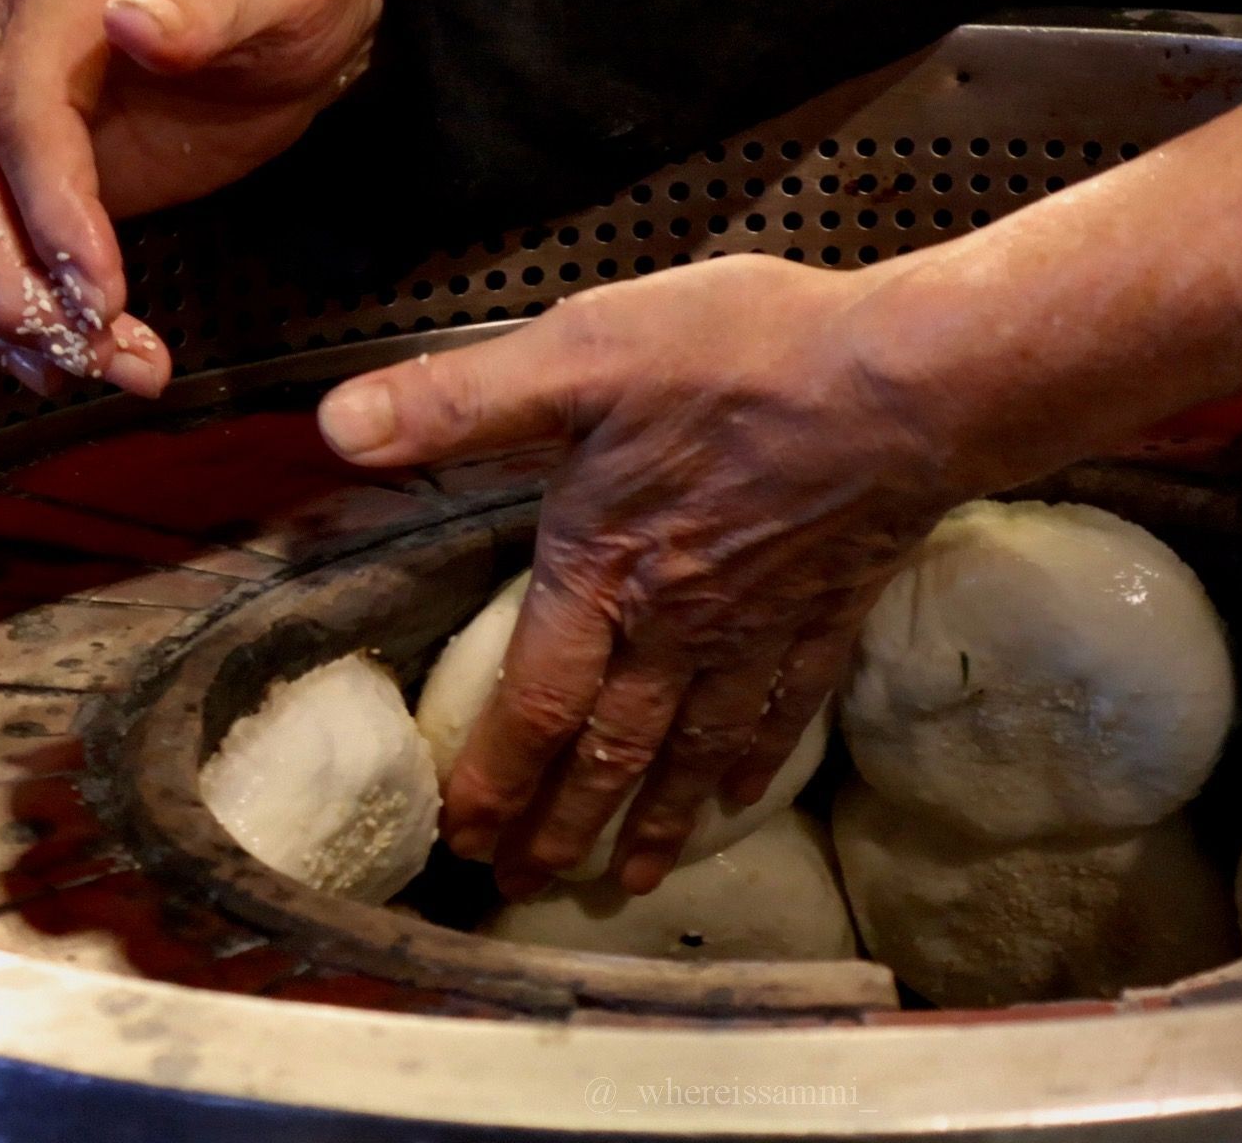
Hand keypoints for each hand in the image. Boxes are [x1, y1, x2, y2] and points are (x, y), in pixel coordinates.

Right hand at [0, 0, 380, 397]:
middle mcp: (1, 30)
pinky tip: (66, 360)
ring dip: (5, 306)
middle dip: (0, 268)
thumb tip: (132, 26)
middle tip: (78, 351)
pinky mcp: (21, 161)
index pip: (20, 105)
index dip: (49, 203)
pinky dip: (12, 306)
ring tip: (90, 371)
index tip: (101, 289)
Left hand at [319, 255, 964, 895]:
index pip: (534, 704)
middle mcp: (678, 625)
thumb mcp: (582, 354)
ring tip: (629, 880)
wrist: (904, 382)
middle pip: (610, 752)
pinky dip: (754, 761)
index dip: (495, 777)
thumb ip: (462, 401)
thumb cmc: (745, 359)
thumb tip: (338, 427)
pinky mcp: (826, 612)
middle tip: (528, 887)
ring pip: (693, 751)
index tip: (465, 839)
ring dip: (654, 820)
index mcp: (606, 570)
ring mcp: (758, 629)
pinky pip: (783, 709)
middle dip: (564, 827)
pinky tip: (739, 794)